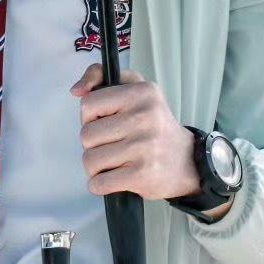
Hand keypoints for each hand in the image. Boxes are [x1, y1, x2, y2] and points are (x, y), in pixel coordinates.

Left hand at [70, 65, 206, 203]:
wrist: (187, 162)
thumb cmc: (153, 125)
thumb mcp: (135, 90)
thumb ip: (101, 78)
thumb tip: (76, 91)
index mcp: (141, 92)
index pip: (88, 104)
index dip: (90, 117)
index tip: (106, 122)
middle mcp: (144, 116)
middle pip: (86, 135)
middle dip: (93, 145)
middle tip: (114, 145)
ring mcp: (144, 146)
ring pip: (90, 160)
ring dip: (96, 167)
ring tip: (115, 162)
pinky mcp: (142, 174)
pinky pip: (99, 183)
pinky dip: (100, 185)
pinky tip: (115, 178)